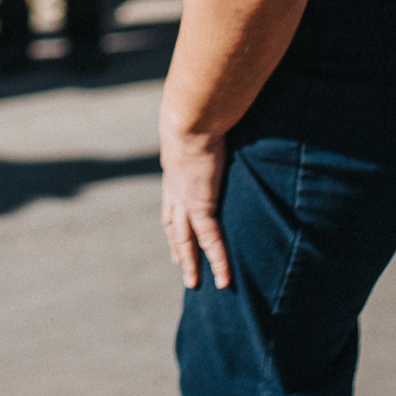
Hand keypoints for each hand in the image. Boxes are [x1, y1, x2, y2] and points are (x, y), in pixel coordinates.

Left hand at [159, 122, 231, 289]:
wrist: (190, 118)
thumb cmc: (196, 113)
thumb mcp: (198, 126)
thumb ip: (206, 131)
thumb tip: (219, 119)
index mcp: (174, 173)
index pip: (171, 205)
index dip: (173, 223)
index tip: (175, 236)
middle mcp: (175, 190)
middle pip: (174, 227)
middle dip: (178, 248)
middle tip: (182, 268)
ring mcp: (186, 200)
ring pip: (187, 240)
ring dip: (191, 262)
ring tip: (195, 283)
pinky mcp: (201, 205)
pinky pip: (211, 240)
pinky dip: (218, 260)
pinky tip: (224, 278)